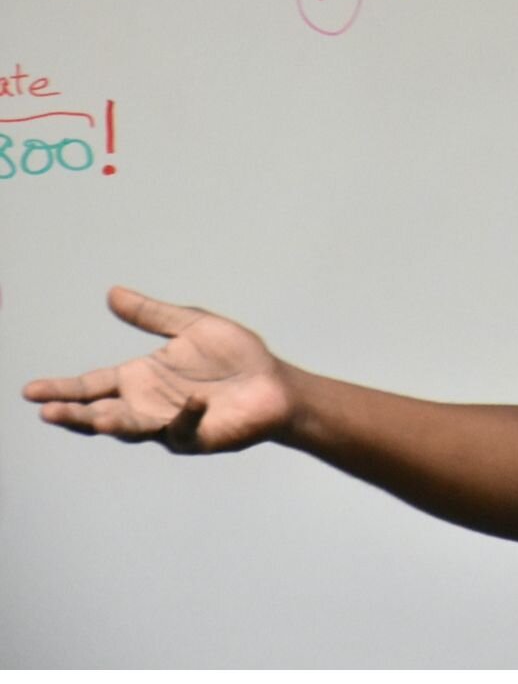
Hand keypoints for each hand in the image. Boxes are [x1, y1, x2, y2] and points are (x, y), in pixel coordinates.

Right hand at [22, 286, 293, 453]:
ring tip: (92, 417)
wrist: (274, 382)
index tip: (31, 391)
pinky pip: (185, 430)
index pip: (92, 385)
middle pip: (100, 412)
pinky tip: (192, 401)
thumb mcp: (191, 326)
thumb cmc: (236, 356)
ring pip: (133, 428)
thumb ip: (152, 315)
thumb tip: (112, 293)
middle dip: (74, 413)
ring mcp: (169, 424)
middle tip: (47, 411)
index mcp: (140, 379)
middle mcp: (147, 405)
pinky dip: (186, 415)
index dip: (63, 388)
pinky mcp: (198, 436)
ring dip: (114, 422)